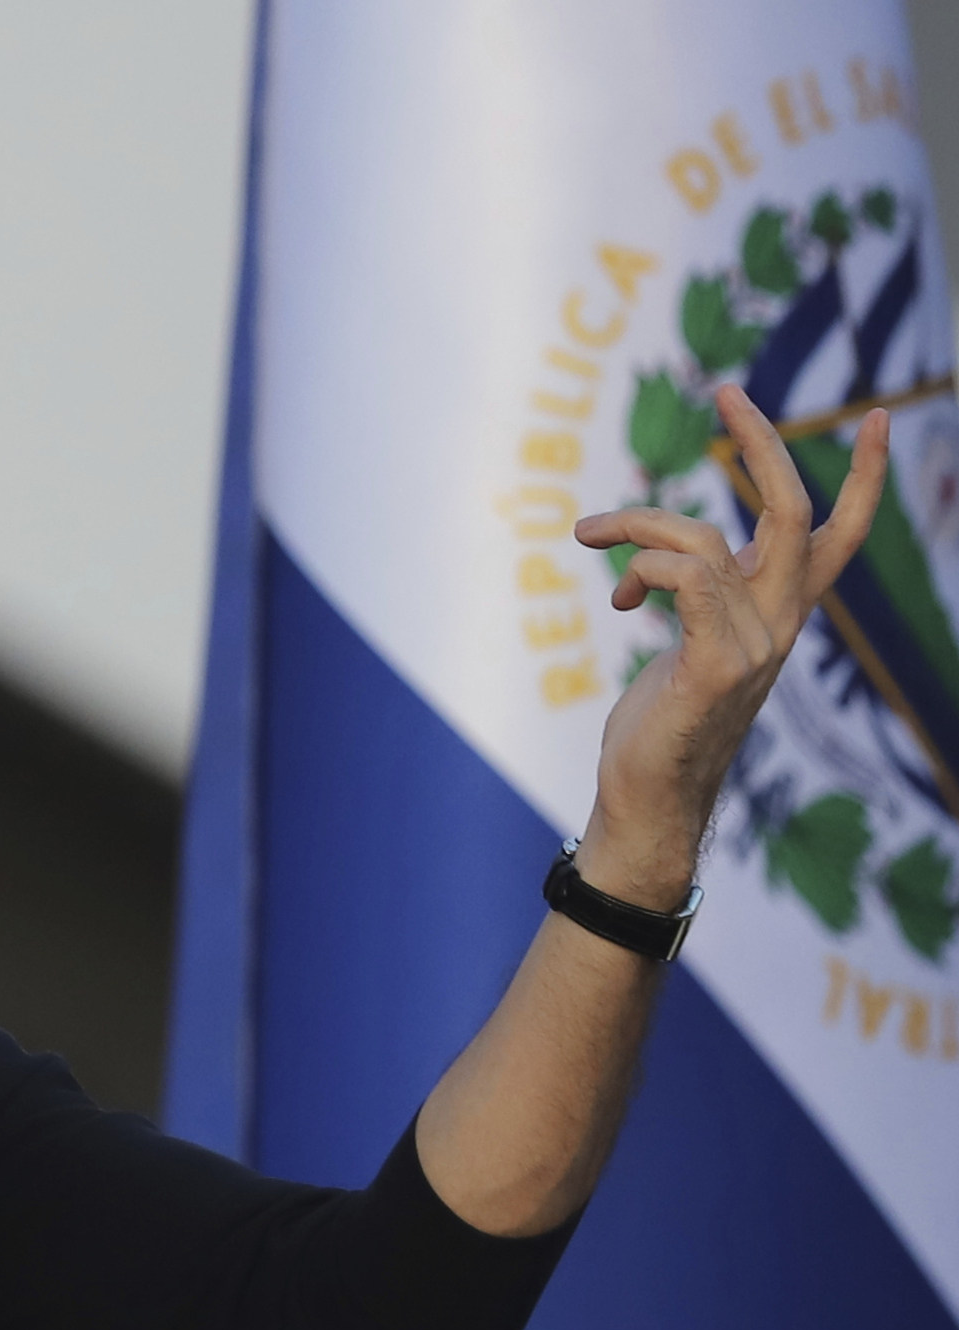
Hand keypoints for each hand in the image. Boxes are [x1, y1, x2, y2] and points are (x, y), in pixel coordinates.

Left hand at [569, 385, 887, 906]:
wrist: (647, 800)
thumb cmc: (656, 726)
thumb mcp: (681, 645)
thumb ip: (688, 598)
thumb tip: (648, 563)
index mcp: (777, 614)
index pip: (840, 535)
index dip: (865, 478)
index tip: (880, 417)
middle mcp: (779, 624)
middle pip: (798, 514)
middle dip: (764, 446)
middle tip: (726, 390)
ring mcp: (754, 645)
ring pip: (709, 540)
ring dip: (637, 521)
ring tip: (588, 535)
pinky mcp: (717, 667)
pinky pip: (687, 579)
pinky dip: (643, 565)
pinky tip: (621, 594)